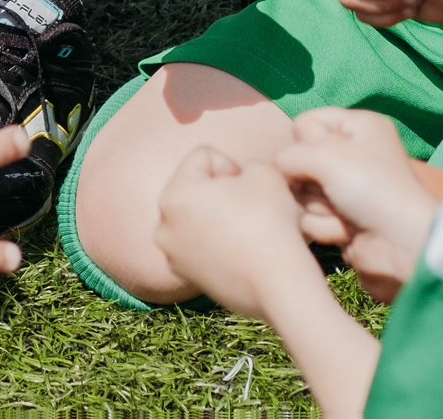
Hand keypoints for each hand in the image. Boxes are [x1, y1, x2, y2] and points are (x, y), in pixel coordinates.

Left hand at [153, 146, 327, 321]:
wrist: (279, 283)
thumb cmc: (269, 221)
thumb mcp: (262, 171)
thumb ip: (243, 165)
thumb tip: (238, 182)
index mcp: (172, 196)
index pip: (204, 157)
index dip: (233, 167)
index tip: (248, 191)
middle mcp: (163, 227)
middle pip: (197, 189)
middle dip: (223, 193)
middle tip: (250, 211)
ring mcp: (173, 257)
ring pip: (200, 218)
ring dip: (221, 218)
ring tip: (247, 233)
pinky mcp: (188, 278)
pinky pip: (203, 244)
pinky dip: (220, 243)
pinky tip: (242, 252)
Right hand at [277, 109, 441, 301]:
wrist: (400, 245)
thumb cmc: (372, 189)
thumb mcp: (326, 155)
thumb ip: (288, 154)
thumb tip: (277, 170)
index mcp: (358, 127)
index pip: (306, 122)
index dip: (307, 142)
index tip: (327, 158)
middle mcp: (352, 154)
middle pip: (299, 161)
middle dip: (311, 181)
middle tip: (336, 190)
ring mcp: (344, 188)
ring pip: (301, 193)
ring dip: (319, 207)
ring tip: (346, 214)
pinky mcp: (339, 218)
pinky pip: (309, 219)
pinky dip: (325, 227)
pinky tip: (347, 231)